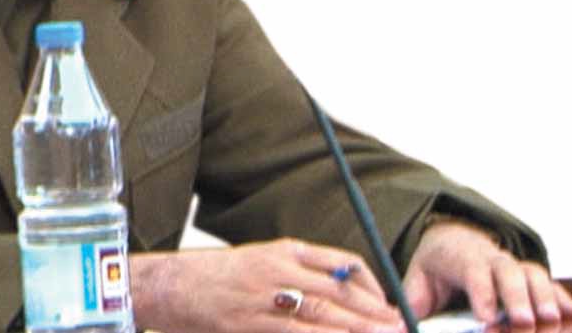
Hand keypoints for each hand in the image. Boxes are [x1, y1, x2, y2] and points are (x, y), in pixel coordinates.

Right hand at [130, 238, 404, 332]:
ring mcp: (264, 301)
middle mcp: (277, 271)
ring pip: (321, 317)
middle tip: (399, 326)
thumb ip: (299, 269)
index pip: (338, 261)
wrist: (174, 286)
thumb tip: (342, 289)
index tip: (384, 302)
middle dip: (372, 312)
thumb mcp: (261, 259)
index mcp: (283, 250)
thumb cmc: (219, 275)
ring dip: (355, 330)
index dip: (368, 284)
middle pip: (336, 292)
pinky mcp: (251, 326)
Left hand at [403, 220, 571, 324]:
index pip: (472, 272)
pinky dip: (560, 299)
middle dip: (515, 296)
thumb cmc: (435, 270)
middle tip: (521, 320)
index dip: (480, 293)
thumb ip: (410, 306)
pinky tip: (566, 316)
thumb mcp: (416, 283)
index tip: (484, 317)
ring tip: (548, 320)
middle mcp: (490, 260)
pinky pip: (549, 285)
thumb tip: (398, 327)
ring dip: (542, 298)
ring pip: (532, 274)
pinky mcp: (530, 279)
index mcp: (460, 258)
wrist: (453, 242)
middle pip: (507, 272)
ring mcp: (513, 267)